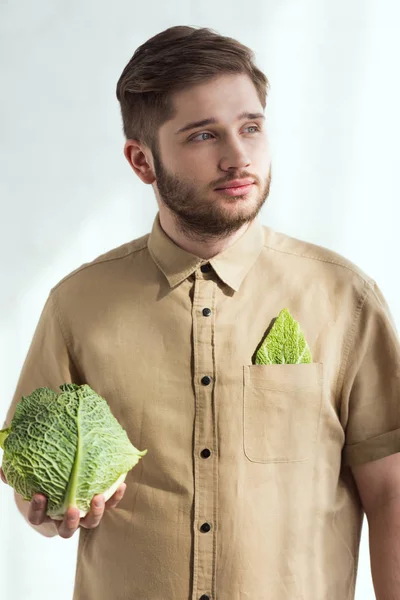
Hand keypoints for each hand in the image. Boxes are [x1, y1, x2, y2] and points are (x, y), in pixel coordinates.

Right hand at [0, 466, 126, 538]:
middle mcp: (64, 517)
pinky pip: (109, 504)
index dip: (38, 510)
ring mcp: (83, 513)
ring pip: (90, 523)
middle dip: (70, 522)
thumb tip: (2, 469)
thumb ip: (16, 473)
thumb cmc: (44, 479)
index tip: (40, 495)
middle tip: (73, 509)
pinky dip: (115, 497)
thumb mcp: (29, 476)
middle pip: (67, 530)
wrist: (66, 476)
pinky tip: (121, 484)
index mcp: (45, 512)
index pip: (38, 517)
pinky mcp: (99, 504)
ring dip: (96, 513)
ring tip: (98, 497)